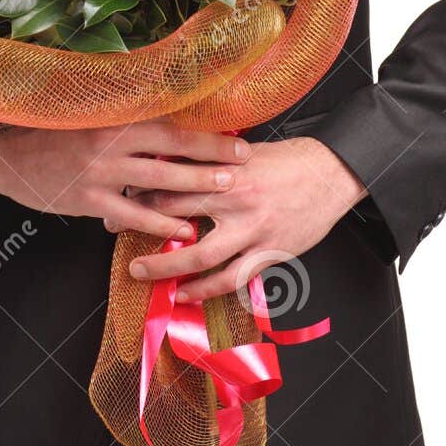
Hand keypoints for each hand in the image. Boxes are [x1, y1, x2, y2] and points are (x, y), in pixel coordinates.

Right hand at [0, 120, 250, 240]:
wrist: (4, 154)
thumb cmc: (51, 132)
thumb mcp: (87, 115)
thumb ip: (124, 117)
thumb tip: (167, 116)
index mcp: (114, 114)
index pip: (171, 121)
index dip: (206, 130)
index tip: (237, 136)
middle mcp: (111, 138)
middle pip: (174, 147)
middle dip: (212, 157)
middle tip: (244, 164)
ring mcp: (101, 171)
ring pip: (160, 180)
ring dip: (196, 186)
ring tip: (226, 191)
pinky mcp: (88, 199)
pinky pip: (134, 214)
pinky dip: (161, 224)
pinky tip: (183, 230)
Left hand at [106, 135, 367, 300]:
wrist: (334, 173)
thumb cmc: (289, 160)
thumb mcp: (245, 151)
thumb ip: (211, 160)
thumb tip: (173, 163)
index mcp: (226, 167)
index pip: (173, 176)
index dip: (142, 185)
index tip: (119, 190)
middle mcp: (236, 197)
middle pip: (176, 211)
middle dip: (140, 219)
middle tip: (112, 225)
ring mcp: (253, 228)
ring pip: (201, 253)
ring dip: (166, 264)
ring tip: (139, 271)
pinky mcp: (270, 251)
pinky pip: (231, 277)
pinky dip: (204, 289)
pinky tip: (183, 294)